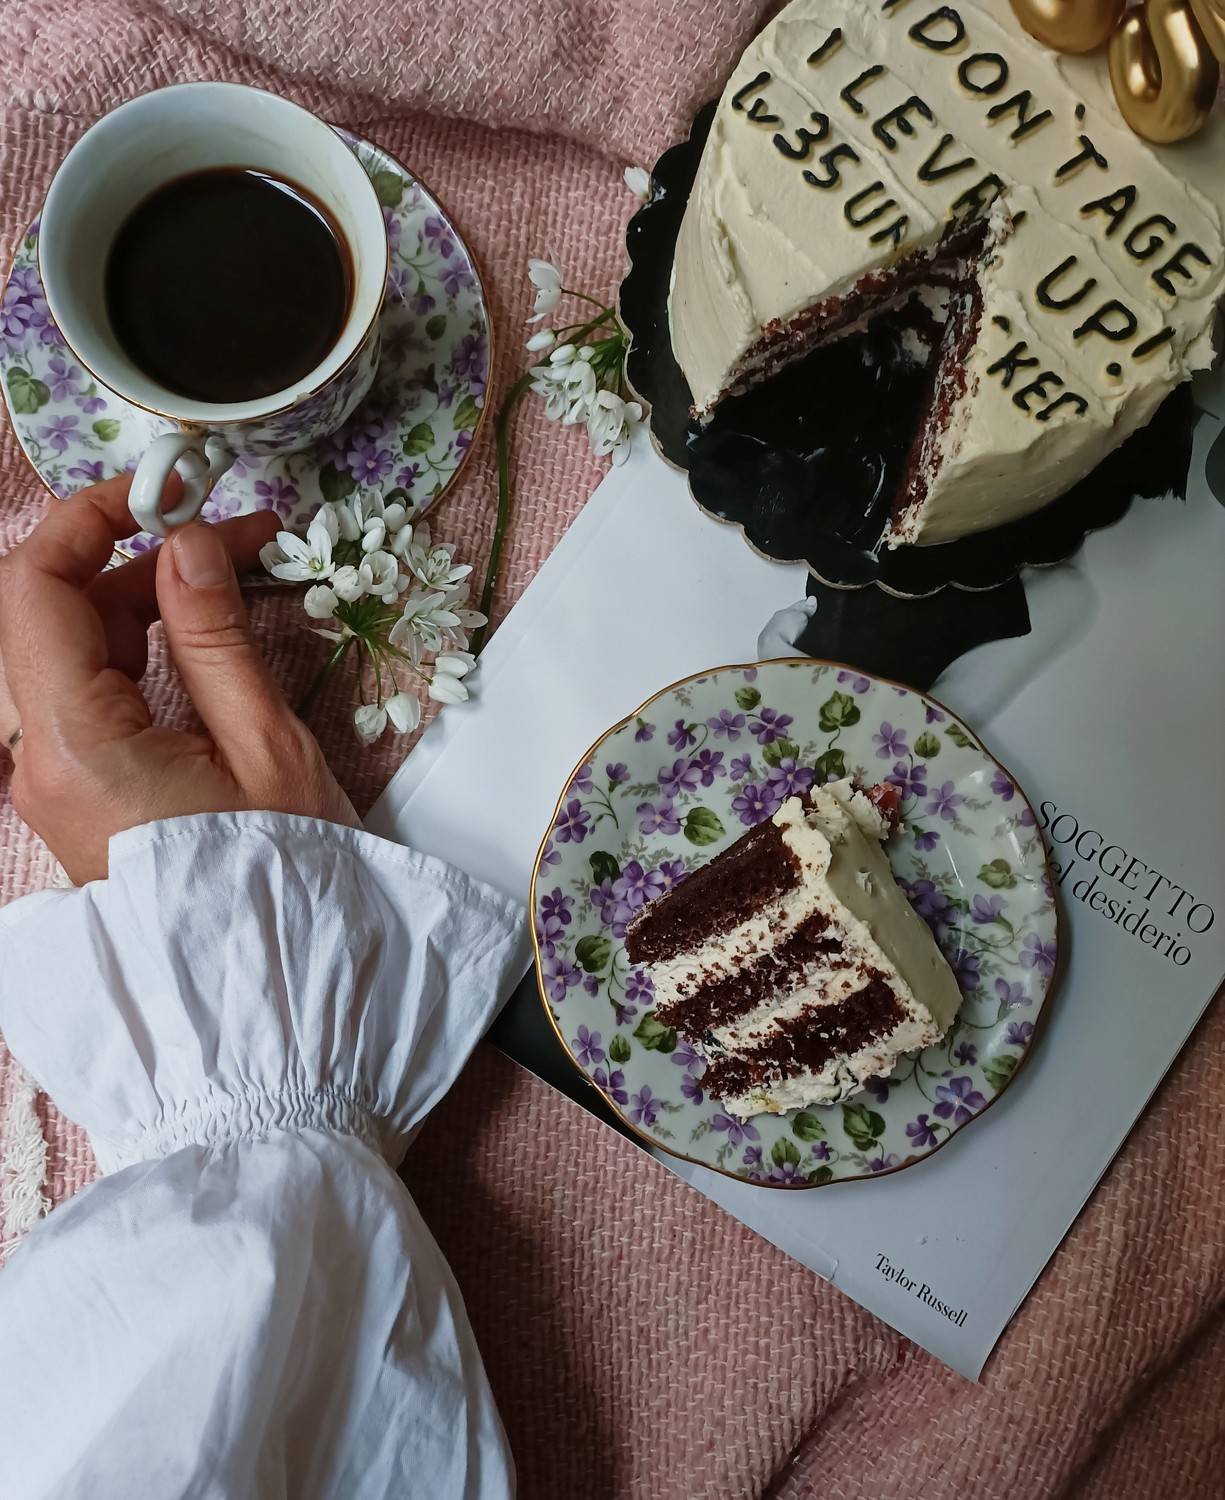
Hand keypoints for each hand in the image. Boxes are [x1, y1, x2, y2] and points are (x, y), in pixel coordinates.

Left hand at [0, 476, 356, 883]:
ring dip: (140, 597)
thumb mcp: (265, 748)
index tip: (163, 488)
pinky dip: (137, 645)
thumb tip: (189, 545)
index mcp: (75, 746)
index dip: (90, 518)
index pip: (34, 589)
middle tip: (226, 529)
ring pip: (70, 648)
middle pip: (51, 612)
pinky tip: (200, 626)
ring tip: (232, 571)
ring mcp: (53, 778)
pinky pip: (87, 691)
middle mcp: (39, 760)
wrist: (265, 996)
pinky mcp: (80, 789)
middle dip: (132, 553)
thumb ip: (215, 635)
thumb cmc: (276, 886)